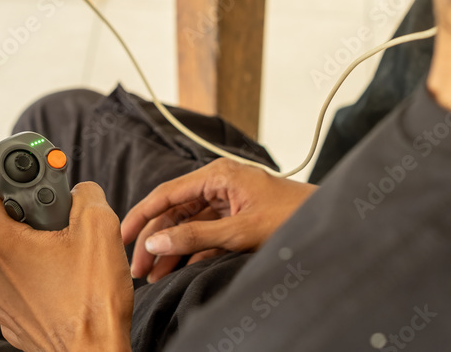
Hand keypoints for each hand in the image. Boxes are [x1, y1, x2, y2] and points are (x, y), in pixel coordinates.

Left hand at [0, 177, 133, 351]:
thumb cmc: (93, 300)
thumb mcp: (100, 226)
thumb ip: (86, 194)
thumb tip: (80, 192)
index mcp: (3, 243)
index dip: (8, 177)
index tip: (32, 178)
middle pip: (9, 225)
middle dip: (38, 220)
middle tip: (67, 228)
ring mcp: (0, 298)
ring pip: (18, 257)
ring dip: (41, 253)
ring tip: (72, 265)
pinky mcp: (12, 318)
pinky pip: (23, 285)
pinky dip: (42, 280)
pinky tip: (67, 288)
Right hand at [121, 159, 316, 281]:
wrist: (329, 222)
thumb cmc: (292, 216)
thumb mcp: (240, 231)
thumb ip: (196, 236)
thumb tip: (156, 241)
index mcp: (217, 175)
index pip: (166, 194)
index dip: (141, 216)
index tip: (121, 237)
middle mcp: (217, 184)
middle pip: (173, 212)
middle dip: (154, 239)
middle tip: (137, 268)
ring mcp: (226, 201)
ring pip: (186, 225)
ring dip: (170, 249)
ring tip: (153, 276)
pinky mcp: (235, 218)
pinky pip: (203, 234)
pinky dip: (190, 251)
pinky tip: (176, 269)